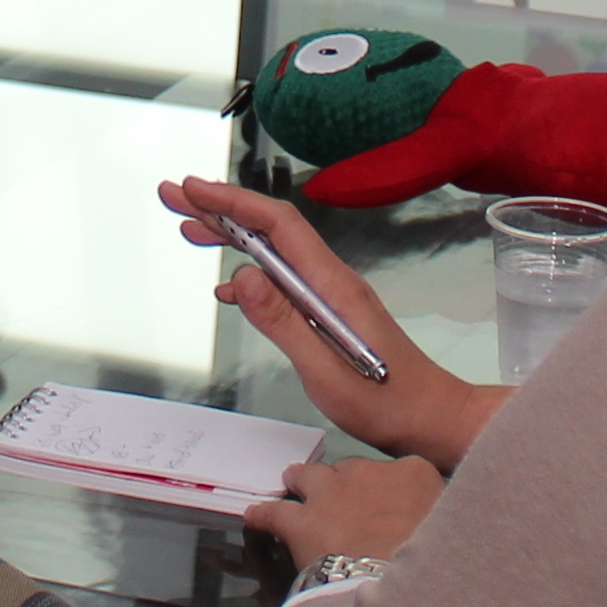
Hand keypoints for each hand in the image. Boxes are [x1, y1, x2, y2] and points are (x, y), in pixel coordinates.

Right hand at [159, 176, 500, 470]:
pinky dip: (249, 275)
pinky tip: (226, 285)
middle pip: (271, 230)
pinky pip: (284, 282)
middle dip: (221, 208)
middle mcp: (332, 281)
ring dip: (231, 237)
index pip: (278, 224)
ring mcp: (332, 296)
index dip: (233, 201)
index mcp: (331, 285)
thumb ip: (282, 322)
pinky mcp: (331, 314)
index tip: (192, 188)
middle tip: (173, 195)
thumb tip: (242, 274)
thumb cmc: (386, 403)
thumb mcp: (325, 371)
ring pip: (274, 254)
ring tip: (188, 229)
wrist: (432, 418)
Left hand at [248, 449, 443, 568]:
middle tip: (344, 503)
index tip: (390, 506)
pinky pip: (275, 512)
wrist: (402, 589)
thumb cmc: (439, 567)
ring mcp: (332, 494)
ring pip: (308, 477)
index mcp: (415, 475)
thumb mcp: (454, 537)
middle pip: (351, 470)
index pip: (400, 473)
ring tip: (292, 483)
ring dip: (301, 481)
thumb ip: (440, 525)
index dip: (389, 491)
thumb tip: (441, 535)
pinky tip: (255, 516)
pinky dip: (264, 514)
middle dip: (345, 485)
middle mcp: (370, 473)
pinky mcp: (302, 521)